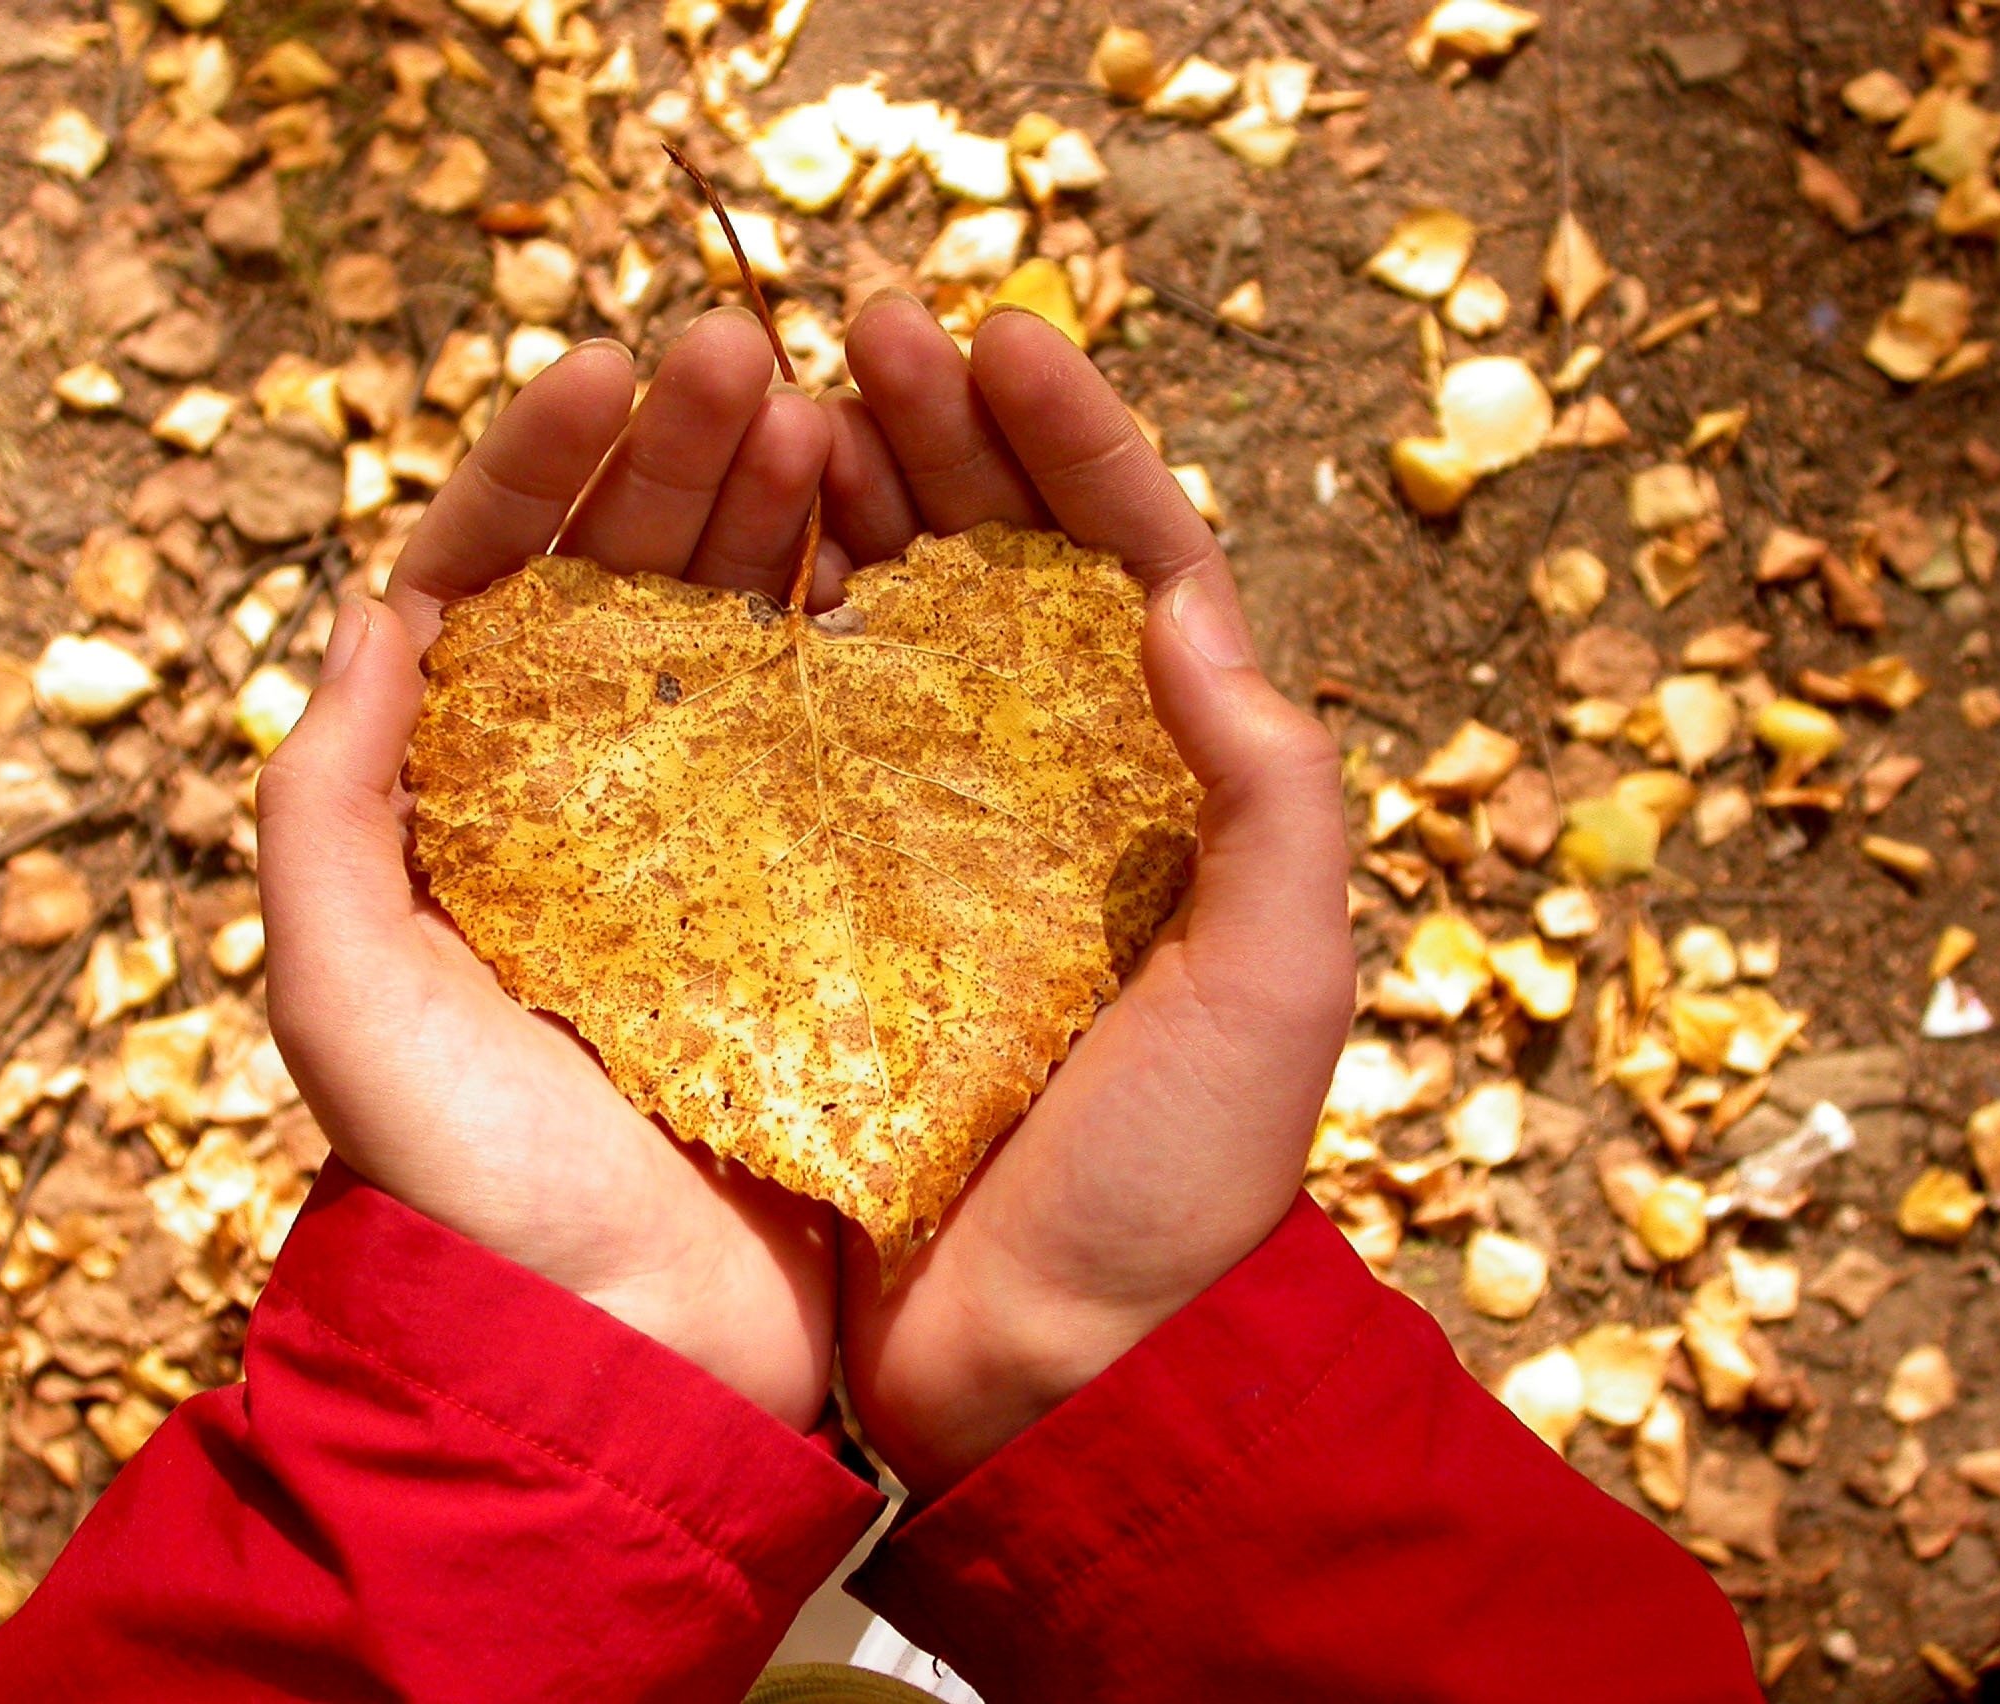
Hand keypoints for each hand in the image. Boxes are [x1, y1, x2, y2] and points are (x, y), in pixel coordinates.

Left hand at [256, 310, 842, 1430]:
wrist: (628, 1352)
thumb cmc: (469, 1184)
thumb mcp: (345, 988)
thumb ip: (329, 800)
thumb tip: (378, 611)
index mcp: (470, 802)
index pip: (498, 583)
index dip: (541, 464)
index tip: (604, 367)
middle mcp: (593, 805)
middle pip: (630, 583)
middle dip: (678, 456)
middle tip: (743, 353)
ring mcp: (719, 846)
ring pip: (742, 635)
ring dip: (772, 516)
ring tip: (820, 413)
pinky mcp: (825, 901)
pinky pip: (837, 739)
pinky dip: (853, 637)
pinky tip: (882, 554)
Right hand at [823, 296, 1355, 1493]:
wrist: (1041, 1370)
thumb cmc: (1176, 1186)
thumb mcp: (1276, 983)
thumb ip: (1267, 791)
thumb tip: (1178, 599)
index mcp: (1165, 793)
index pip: (1129, 568)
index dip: (1075, 442)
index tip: (1003, 334)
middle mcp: (1044, 796)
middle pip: (996, 570)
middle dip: (940, 437)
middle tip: (865, 327)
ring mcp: (926, 846)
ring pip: (886, 630)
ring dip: (845, 507)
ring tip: (785, 401)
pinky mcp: (821, 910)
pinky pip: (790, 744)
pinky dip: (764, 643)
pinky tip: (723, 566)